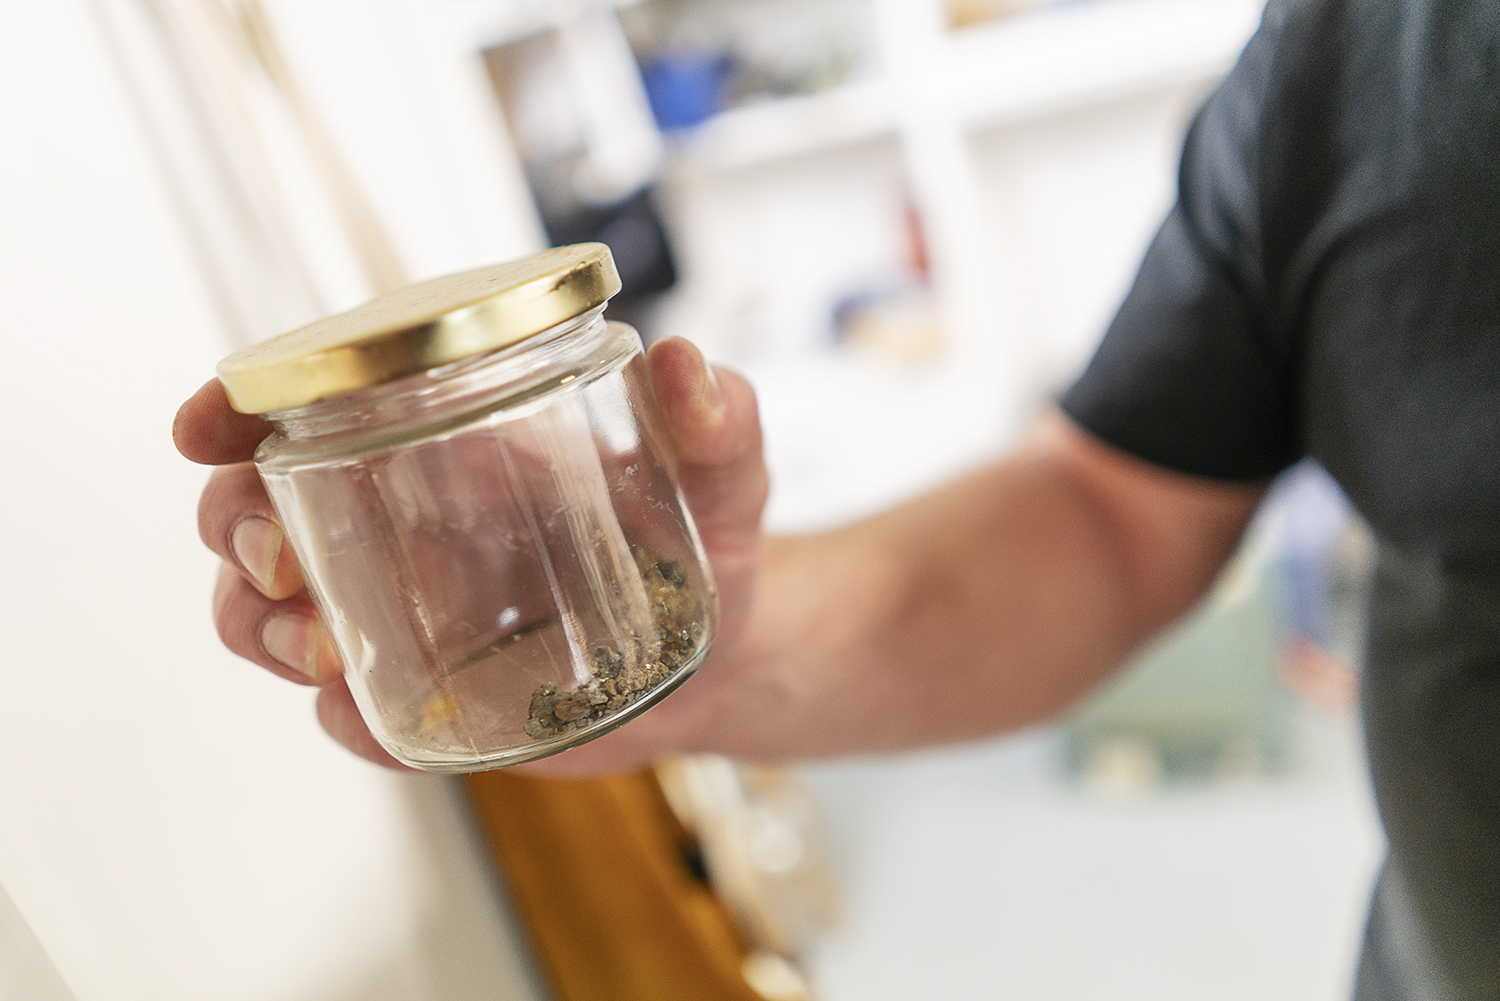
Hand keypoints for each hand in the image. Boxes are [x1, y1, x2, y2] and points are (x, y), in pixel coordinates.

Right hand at [174, 337, 768, 774]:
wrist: (729, 654)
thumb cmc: (705, 540)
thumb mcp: (726, 472)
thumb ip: (720, 418)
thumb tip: (687, 363)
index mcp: (452, 442)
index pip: (314, 403)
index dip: (236, 406)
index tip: (205, 425)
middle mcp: (408, 521)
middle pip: (257, 507)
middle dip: (232, 527)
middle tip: (281, 560)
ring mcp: (409, 610)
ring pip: (269, 610)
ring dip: (258, 624)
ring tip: (316, 646)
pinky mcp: (431, 691)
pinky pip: (347, 707)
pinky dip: (336, 712)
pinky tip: (360, 709)